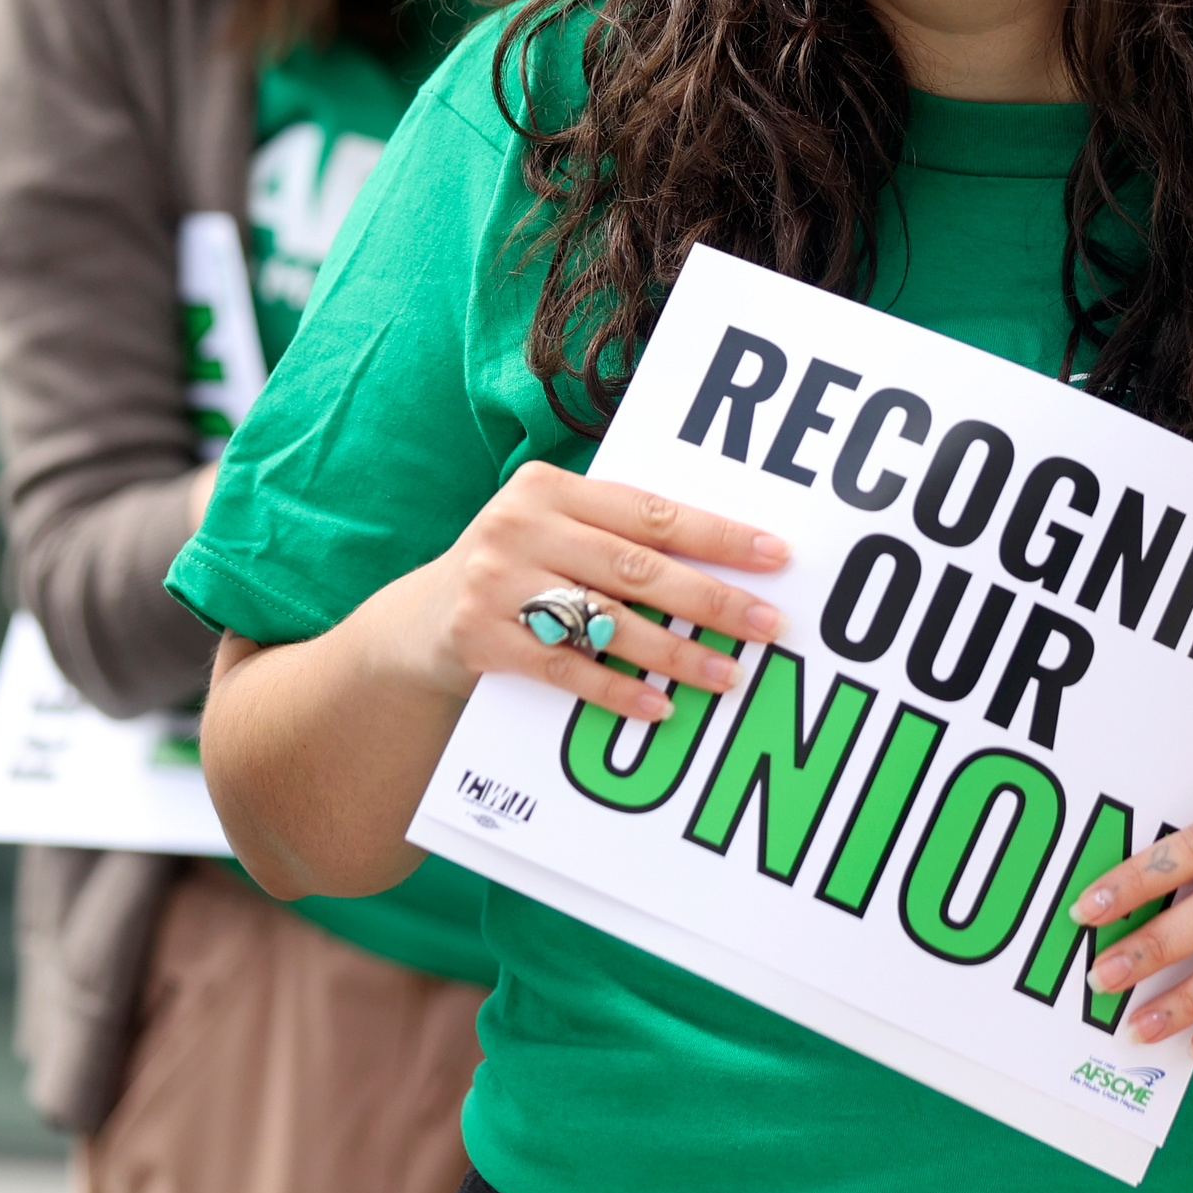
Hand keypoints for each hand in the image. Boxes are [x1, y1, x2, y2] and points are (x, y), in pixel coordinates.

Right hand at [395, 461, 787, 722]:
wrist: (416, 624)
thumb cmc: (515, 570)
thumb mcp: (552, 530)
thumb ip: (616, 532)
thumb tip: (726, 557)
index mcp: (548, 486)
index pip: (651, 511)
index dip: (717, 534)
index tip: (777, 555)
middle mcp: (520, 525)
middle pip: (636, 567)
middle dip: (710, 598)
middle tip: (768, 625)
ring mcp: (495, 582)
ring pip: (606, 621)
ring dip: (675, 653)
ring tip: (728, 675)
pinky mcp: (480, 638)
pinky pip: (565, 669)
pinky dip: (616, 690)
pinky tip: (660, 706)